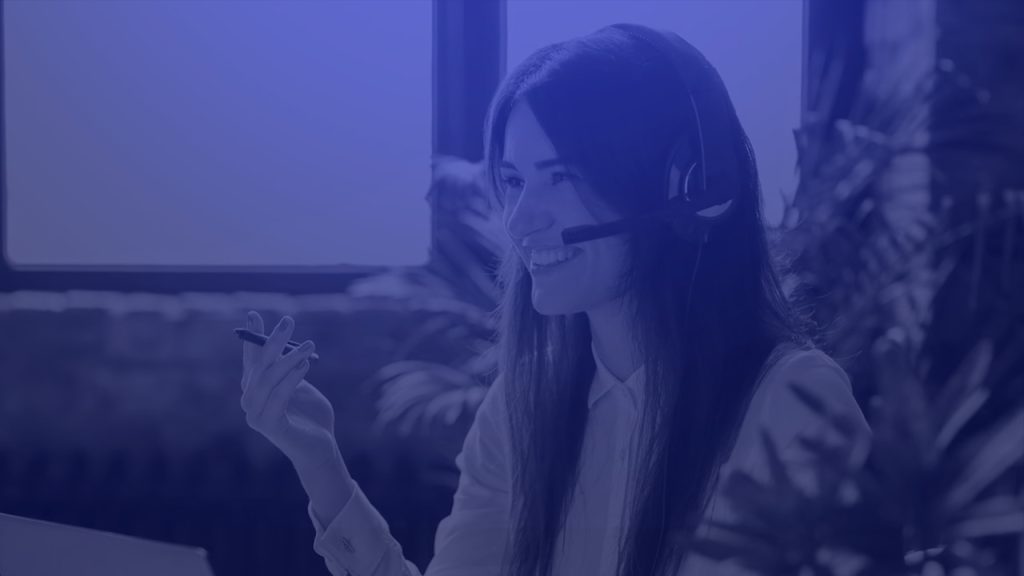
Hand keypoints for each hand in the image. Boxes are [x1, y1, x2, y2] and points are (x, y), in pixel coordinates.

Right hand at [240, 311, 340, 473]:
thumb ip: (291, 368)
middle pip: (259, 366)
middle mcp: (251, 401)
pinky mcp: (270, 426)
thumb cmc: (312, 415)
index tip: (253, 314)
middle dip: (273, 341)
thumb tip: (287, 342)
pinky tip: (305, 366)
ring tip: (309, 346)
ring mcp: (257, 415)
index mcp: (256, 389)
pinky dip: (291, 380)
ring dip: (289, 359)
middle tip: (288, 321)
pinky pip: (279, 398)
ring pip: (269, 380)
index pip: (251, 359)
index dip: (252, 337)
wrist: (321, 448)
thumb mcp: (301, 385)